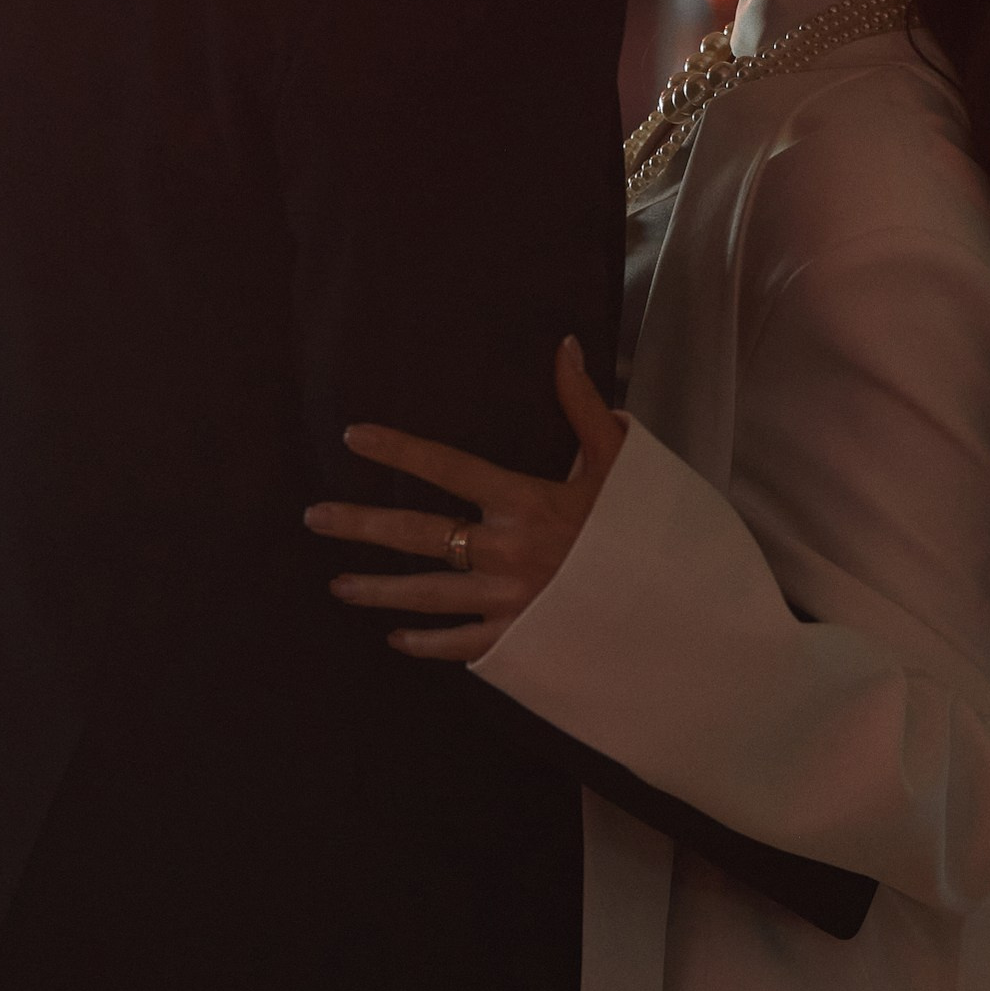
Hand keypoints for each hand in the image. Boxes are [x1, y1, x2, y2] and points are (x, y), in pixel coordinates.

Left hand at [304, 336, 625, 661]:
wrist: (674, 608)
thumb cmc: (644, 530)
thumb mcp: (619, 462)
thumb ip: (583, 405)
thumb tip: (564, 346)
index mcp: (527, 501)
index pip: (448, 467)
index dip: (399, 449)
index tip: (353, 437)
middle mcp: (506, 551)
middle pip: (417, 534)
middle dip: (361, 525)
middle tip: (314, 519)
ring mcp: (509, 600)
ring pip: (425, 595)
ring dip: (377, 588)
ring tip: (338, 584)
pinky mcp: (519, 641)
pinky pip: (460, 644)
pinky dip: (425, 643)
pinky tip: (397, 637)